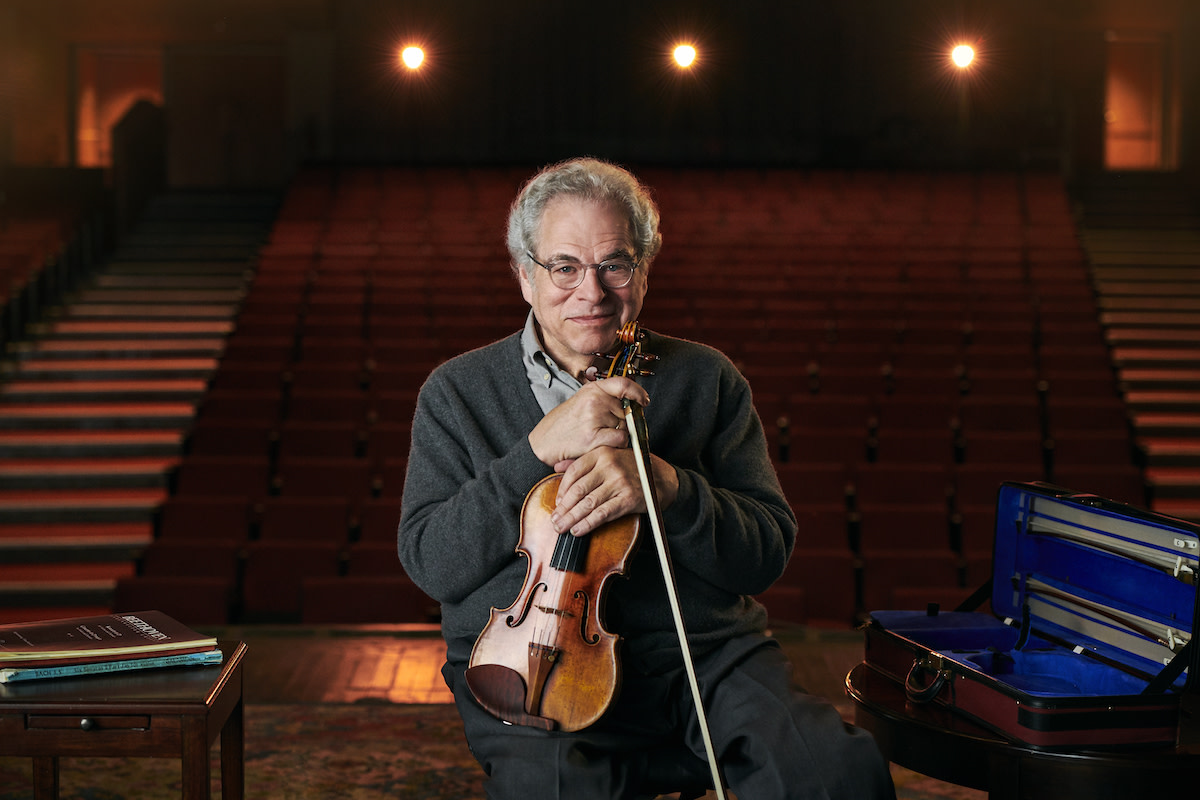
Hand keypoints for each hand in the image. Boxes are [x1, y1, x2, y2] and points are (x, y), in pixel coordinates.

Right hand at [528, 376, 648, 466]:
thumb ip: (604, 399)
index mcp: (592, 389)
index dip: (638, 392)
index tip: (644, 400)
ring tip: (598, 436)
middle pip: (626, 410)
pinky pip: (620, 439)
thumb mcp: (582, 401)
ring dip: (618, 434)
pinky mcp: (593, 436)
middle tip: (606, 428)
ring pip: (625, 426)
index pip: (624, 384)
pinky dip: (616, 445)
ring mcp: (594, 417)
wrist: (544, 442)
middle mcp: (594, 400)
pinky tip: (602, 444)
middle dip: (623, 421)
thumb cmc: (564, 424)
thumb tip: (632, 403)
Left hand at [551, 447, 678, 536]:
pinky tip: (578, 530)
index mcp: (602, 453)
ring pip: (588, 503)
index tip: (558, 502)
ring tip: (561, 527)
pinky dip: (587, 524)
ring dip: (571, 518)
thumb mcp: (609, 457)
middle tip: (555, 520)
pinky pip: (602, 514)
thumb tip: (556, 468)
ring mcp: (620, 482)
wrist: (663, 479)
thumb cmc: (632, 468)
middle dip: (564, 508)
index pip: (574, 471)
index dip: (562, 489)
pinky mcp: (628, 499)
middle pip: (579, 489)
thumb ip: (583, 462)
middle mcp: (610, 465)